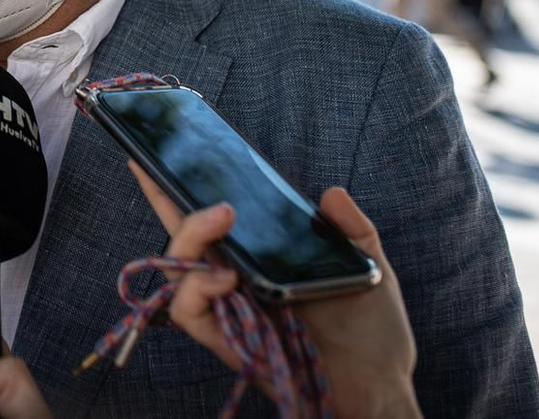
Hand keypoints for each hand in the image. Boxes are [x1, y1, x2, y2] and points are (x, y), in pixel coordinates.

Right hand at [128, 162, 420, 418]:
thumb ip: (353, 229)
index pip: (209, 219)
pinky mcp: (226, 339)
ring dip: (189, 237)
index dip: (178, 189)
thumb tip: (331, 193)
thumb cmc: (373, 333)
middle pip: (180, 236)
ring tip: (221, 217)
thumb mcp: (369, 267)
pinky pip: (189, 310)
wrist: (380, 385)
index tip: (157, 153)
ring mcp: (228, 309)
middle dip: (166, 198)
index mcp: (259, 259)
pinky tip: (227, 278)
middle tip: (194, 180)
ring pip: (175, 268)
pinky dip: (199, 288)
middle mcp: (234, 280)